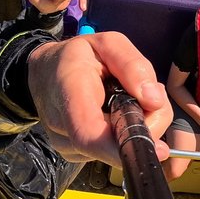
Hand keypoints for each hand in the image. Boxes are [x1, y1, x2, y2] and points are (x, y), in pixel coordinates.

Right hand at [27, 33, 172, 165]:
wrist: (44, 73)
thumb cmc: (78, 57)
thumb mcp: (108, 44)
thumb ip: (133, 66)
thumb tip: (155, 101)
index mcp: (71, 90)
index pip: (90, 133)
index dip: (122, 147)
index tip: (155, 149)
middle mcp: (62, 124)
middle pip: (112, 145)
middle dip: (144, 128)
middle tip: (151, 99)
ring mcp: (66, 144)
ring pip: (114, 150)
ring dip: (133, 129)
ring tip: (125, 101)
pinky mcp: (73, 154)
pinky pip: (108, 151)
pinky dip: (121, 134)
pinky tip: (113, 115)